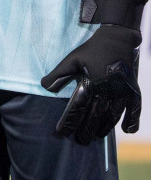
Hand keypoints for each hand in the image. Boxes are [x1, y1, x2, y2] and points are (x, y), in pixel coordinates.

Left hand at [42, 0, 145, 143]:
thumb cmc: (91, 50)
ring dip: (104, 128)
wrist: (117, 39)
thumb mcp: (71, 60)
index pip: (77, 108)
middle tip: (79, 141)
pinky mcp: (133, 89)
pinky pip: (134, 108)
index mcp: (91, 83)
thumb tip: (44, 88)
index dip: (68, 122)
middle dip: (86, 130)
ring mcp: (122, 91)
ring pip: (113, 115)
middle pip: (95, 116)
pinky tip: (128, 130)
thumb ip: (58, 75)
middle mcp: (107, 90)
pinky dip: (132, 120)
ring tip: (96, 136)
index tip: (61, 133)